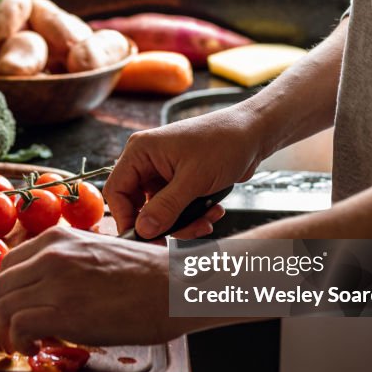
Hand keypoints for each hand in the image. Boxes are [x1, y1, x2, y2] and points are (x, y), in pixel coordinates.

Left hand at [0, 226, 176, 353]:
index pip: (8, 266)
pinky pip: (18, 327)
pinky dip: (18, 342)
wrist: (177, 286)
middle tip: (5, 336)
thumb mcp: (98, 254)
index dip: (3, 294)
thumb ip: (68, 265)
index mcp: (58, 238)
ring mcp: (55, 281)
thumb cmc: (149, 275)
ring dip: (4, 333)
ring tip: (19, 347)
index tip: (8, 312)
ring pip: (3, 307)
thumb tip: (50, 292)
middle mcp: (51, 255)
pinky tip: (33, 349)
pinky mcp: (63, 310)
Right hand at [105, 106, 264, 238]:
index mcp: (141, 151)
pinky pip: (177, 209)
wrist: (254, 133)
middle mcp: (148, 161)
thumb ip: (165, 207)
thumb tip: (142, 230)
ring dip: (183, 222)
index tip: (144, 237)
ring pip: (160, 212)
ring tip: (207, 220)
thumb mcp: (194, 179)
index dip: (126, 218)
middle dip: (163, 224)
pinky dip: (193, 216)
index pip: (117, 191)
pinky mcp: (180, 182)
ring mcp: (164, 172)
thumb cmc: (224, 142)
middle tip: (184, 234)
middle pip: (138, 206)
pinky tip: (213, 211)